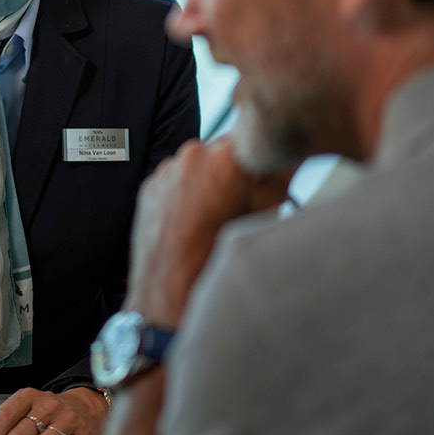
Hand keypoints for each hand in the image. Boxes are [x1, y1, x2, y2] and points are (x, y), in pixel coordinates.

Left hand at [127, 137, 291, 326]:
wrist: (170, 294)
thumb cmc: (219, 260)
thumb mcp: (265, 218)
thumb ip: (278, 181)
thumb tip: (285, 163)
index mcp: (228, 157)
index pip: (254, 140)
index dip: (264, 158)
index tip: (271, 173)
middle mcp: (194, 155)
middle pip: (224, 152)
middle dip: (235, 172)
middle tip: (243, 201)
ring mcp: (167, 170)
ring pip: (197, 167)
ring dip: (208, 183)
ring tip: (213, 219)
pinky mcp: (149, 187)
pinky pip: (174, 182)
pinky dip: (184, 195)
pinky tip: (190, 224)